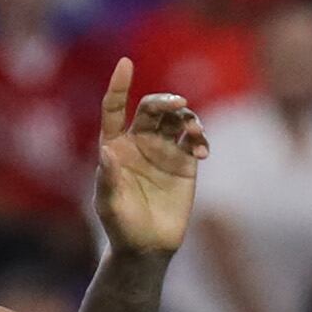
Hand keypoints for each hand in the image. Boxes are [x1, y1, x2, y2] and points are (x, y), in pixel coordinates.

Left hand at [88, 58, 205, 258]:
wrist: (148, 247)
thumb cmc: (121, 227)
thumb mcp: (109, 205)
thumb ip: (108, 179)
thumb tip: (108, 152)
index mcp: (115, 145)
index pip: (114, 108)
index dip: (118, 86)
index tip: (126, 63)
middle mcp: (139, 142)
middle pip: (152, 108)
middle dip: (165, 100)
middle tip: (179, 105)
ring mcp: (163, 150)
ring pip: (176, 119)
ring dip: (188, 117)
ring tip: (195, 133)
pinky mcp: (185, 162)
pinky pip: (194, 139)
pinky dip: (200, 138)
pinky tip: (203, 150)